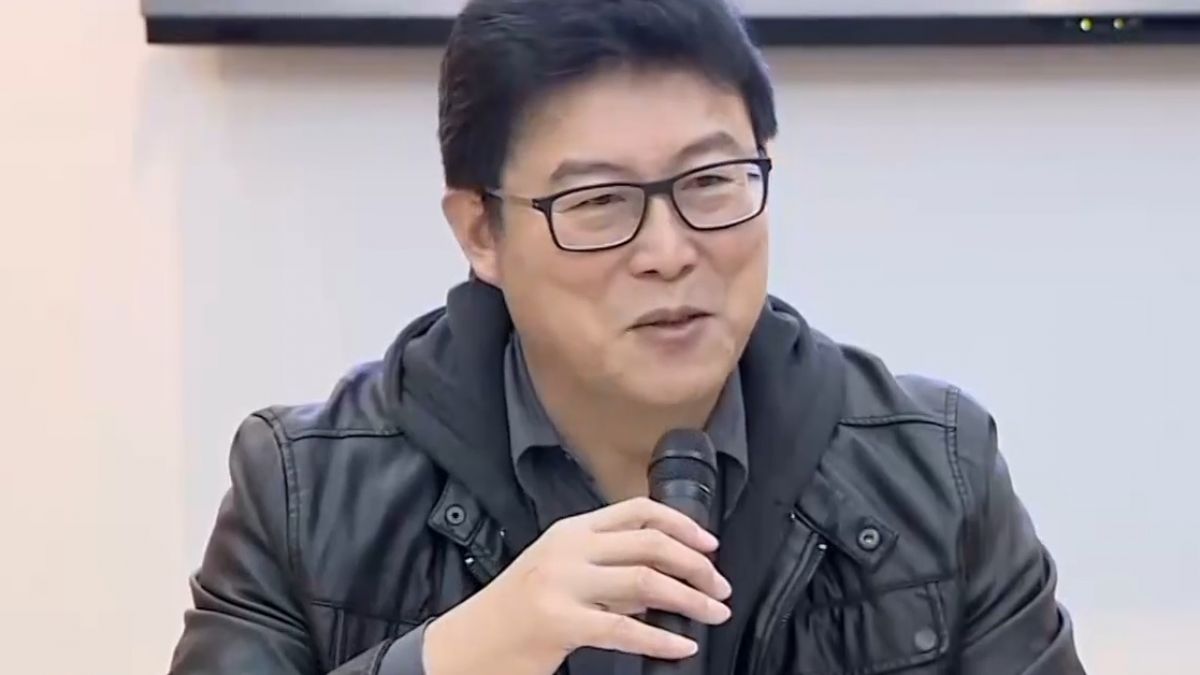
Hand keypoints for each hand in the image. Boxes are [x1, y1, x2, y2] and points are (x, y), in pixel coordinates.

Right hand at [423, 497, 731, 674]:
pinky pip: (625, 630)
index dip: (682, 524)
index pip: (638, 511)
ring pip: (645, 583)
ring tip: (715, 614)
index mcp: (571, 530)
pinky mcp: (560, 623)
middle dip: (697, 566)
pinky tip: (683, 647)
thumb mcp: (558, 571)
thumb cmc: (516, 612)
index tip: (711, 545)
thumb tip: (662, 573)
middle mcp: (568, 549)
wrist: (467, 646)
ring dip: (690, 600)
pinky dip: (662, 640)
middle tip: (720, 587)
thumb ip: (604, 565)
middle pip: (651, 544)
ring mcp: (562, 584)